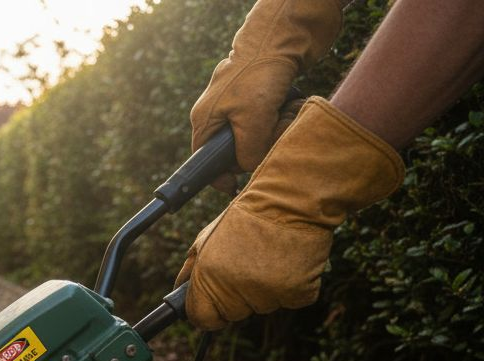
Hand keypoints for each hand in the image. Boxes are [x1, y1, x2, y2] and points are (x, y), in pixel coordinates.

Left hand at [176, 98, 403, 330]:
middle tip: (248, 264)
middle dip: (237, 296)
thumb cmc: (246, 217)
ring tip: (269, 256)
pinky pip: (291, 300)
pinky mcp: (298, 293)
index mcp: (209, 278)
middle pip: (233, 315)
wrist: (291, 199)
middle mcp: (237, 290)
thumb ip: (190, 270)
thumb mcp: (206, 239)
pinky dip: (292, 286)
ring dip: (265, 289)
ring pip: (262, 307)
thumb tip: (179, 291)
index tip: (214, 302)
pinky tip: (289, 260)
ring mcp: (269, 294)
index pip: (202, 319)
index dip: (207, 311)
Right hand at [191, 0, 342, 189]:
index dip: (220, 176)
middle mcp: (220, 112)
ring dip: (276, 133)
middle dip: (257, 150)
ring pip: (258, 137)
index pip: (205, 160)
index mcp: (206, 119)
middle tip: (272, 141)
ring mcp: (241, 103)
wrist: (285, 35)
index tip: (235, 188)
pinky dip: (284, 119)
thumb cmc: (261, 74)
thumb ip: (248, 151)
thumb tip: (250, 169)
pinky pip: (272, 121)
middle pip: (236, 150)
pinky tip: (291, 107)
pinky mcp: (262, 95)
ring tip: (287, 115)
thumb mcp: (252, 120)